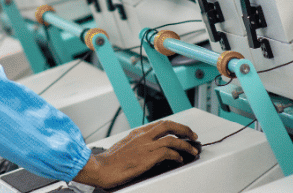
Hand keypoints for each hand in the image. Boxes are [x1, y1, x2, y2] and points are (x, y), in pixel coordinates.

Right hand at [71, 120, 199, 188]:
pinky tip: (179, 159)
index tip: (182, 131)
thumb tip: (151, 152)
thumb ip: (138, 145)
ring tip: (192, 150)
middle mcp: (142, 136)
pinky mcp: (147, 156)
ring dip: (185, 144)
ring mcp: (145, 145)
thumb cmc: (109, 162)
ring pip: (172, 138)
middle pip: (169, 125)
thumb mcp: (125, 148)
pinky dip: (177, 155)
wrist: (100, 168)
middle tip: (193, 136)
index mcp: (137, 133)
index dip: (175, 126)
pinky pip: (168, 152)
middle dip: (184, 129)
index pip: (161, 124)